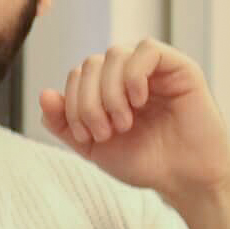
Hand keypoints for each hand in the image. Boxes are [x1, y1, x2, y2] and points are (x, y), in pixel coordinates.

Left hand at [38, 40, 229, 209]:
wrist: (185, 178)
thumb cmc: (144, 162)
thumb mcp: (92, 146)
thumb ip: (63, 123)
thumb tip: (44, 94)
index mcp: (108, 89)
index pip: (76, 76)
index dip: (71, 105)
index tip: (87, 137)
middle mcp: (129, 75)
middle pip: (90, 64)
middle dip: (88, 102)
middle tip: (105, 133)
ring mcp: (154, 69)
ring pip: (114, 54)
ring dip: (109, 92)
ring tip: (123, 123)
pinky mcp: (180, 68)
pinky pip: (147, 50)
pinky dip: (133, 75)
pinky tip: (139, 102)